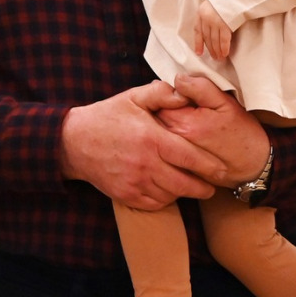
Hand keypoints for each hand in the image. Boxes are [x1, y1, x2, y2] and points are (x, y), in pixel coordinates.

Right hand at [60, 81, 224, 208]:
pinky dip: (165, 199)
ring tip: (192, 186)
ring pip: (170, 195)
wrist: (73, 142)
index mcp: (151, 138)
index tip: (222, 169)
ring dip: (183, 192)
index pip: (189, 156)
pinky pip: (154, 203)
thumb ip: (161, 94)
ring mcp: (134, 182)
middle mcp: (145, 164)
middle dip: (202, 188)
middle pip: (184, 183)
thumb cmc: (107, 117)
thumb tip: (185, 93)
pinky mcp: (126, 195)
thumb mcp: (133, 97)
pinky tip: (169, 190)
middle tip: (213, 186)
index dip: (209, 165)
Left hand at [155, 74, 268, 187]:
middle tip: (180, 104)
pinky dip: (168, 139)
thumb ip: (200, 88)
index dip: (165, 92)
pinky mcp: (177, 166)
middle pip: (154, 118)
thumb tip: (178, 78)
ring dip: (163, 123)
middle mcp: (175, 143)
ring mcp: (174, 157)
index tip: (177, 92)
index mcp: (184, 124)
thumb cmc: (242, 133)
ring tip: (184, 119)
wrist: (253, 167)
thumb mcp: (226, 103)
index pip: (157, 101)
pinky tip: (183, 137)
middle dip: (161, 107)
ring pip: (158, 133)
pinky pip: (164, 148)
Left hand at [194, 0, 231, 59]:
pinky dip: (224, 48)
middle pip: (207, 37)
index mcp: (201, 12)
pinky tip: (225, 53)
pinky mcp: (225, 25)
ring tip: (220, 58)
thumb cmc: (227, 0)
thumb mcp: (212, 5)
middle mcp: (206, 18)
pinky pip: (224, 40)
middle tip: (214, 57)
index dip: (198, 43)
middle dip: (211, 49)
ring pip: (215, 40)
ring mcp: (215, 21)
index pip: (197, 31)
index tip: (199, 53)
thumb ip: (208, 16)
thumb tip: (209, 32)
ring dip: (217, 51)